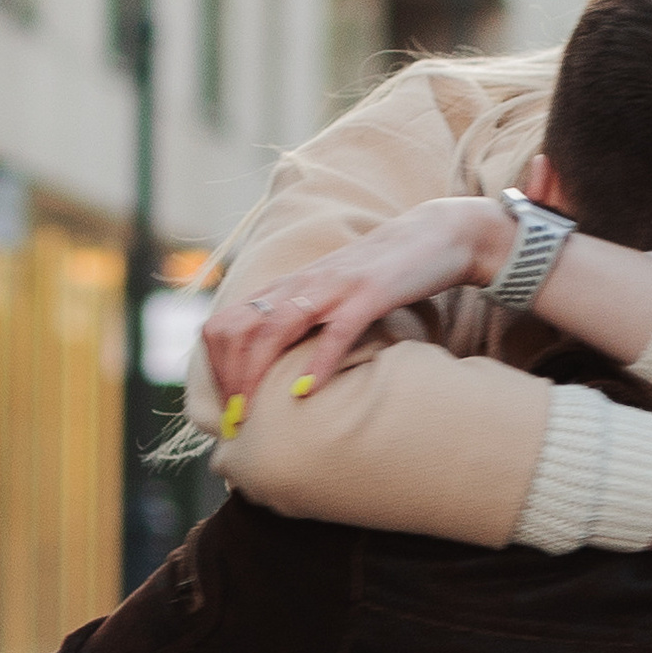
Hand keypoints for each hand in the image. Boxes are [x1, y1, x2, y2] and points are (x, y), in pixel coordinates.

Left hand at [200, 198, 513, 425]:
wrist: (434, 235)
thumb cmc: (381, 274)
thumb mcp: (329, 295)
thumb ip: (302, 319)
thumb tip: (275, 364)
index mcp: (288, 286)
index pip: (226, 324)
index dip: (217, 366)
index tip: (227, 404)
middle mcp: (301, 284)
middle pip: (241, 329)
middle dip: (230, 377)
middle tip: (237, 417)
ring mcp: (334, 287)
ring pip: (275, 328)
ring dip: (257, 373)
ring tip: (253, 410)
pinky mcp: (369, 293)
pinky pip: (337, 330)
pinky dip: (318, 362)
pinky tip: (307, 392)